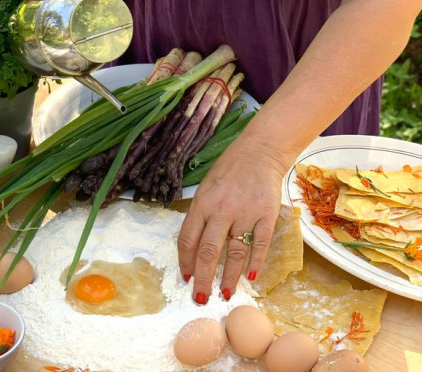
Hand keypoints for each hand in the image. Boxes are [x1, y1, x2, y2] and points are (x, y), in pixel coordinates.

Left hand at [177, 139, 284, 303]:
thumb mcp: (205, 189)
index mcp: (202, 204)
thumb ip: (199, 215)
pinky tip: (251, 277)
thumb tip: (193, 247)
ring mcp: (244, 214)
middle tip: (200, 298)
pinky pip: (260, 244)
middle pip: (208, 252)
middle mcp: (220, 211)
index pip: (188, 240)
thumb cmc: (228, 172)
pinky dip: (255, 262)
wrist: (259, 153)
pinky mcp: (266, 216)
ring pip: (234, 253)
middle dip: (202, 279)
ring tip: (225, 294)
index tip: (185, 278)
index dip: (185, 262)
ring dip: (228, 277)